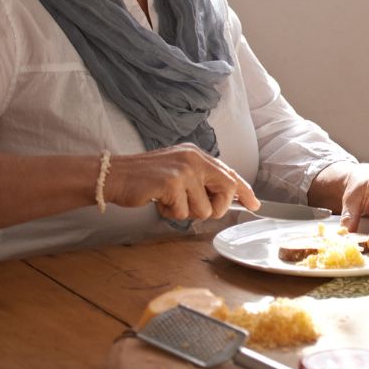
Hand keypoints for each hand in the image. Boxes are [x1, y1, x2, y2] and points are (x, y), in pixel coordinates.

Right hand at [105, 143, 258, 220]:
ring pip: (204, 209)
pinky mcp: (172, 183)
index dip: (244, 191)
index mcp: (198, 155)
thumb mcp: (178, 172)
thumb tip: (224, 199)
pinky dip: (170, 213)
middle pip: (226, 191)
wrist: (114, 176)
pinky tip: (158, 201)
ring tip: (168, 200)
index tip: (254, 204)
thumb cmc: (145, 179)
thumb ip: (200, 181)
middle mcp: (194, 158)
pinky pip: (183, 212)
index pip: (230, 174)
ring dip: (185, 212)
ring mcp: (184, 170)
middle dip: (215, 207)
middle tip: (192, 207)